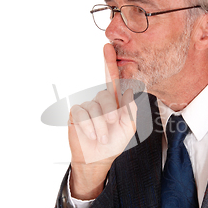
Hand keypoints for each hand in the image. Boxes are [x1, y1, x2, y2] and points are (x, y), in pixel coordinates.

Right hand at [68, 43, 136, 198]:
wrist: (98, 159)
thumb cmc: (114, 142)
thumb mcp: (128, 128)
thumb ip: (131, 110)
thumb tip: (129, 91)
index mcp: (115, 102)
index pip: (113, 80)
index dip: (110, 64)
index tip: (108, 48)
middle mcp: (100, 100)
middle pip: (106, 96)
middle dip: (110, 111)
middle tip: (112, 124)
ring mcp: (87, 106)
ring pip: (94, 108)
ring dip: (100, 126)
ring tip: (101, 138)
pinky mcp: (76, 114)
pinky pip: (82, 115)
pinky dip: (88, 127)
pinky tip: (90, 135)